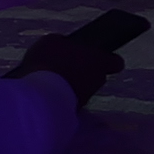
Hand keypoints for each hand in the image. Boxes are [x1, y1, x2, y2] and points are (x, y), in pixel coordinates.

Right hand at [10, 26, 125, 105]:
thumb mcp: (50, 42)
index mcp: (100, 60)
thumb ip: (62, 44)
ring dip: (70, 85)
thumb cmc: (49, 62)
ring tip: (50, 81)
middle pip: (96, 75)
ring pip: (82, 89)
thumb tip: (63, 45)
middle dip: (84, 72)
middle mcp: (98, 80)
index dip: (107, 59)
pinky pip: (67, 100)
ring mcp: (86, 98)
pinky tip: (43, 92)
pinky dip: (59, 97)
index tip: (96, 57)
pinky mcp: (71, 111)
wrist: (38, 96)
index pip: (115, 61)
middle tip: (65, 67)